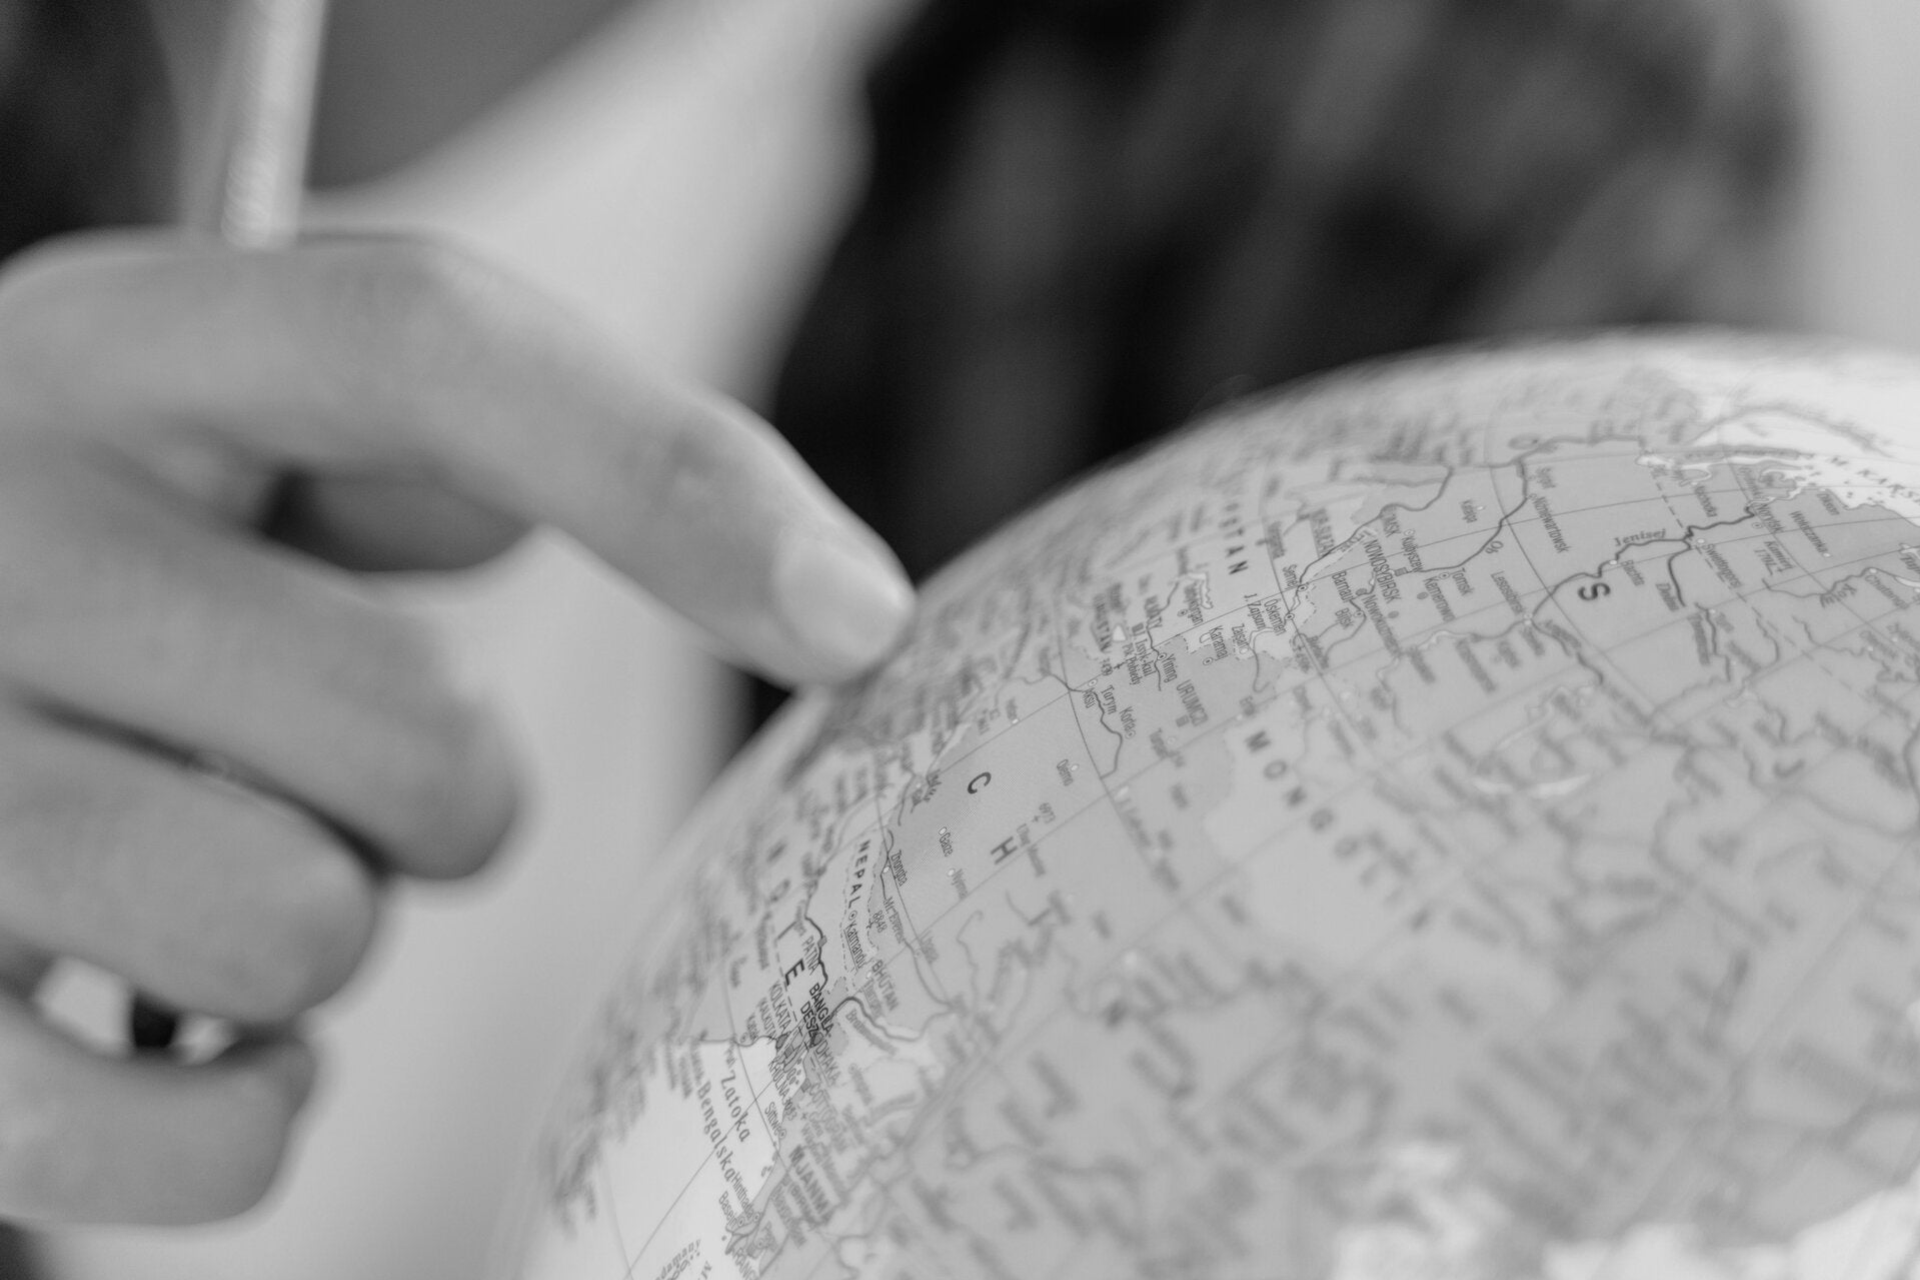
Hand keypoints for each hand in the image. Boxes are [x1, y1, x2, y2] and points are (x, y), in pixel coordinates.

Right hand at [0, 231, 913, 1224]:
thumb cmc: (149, 532)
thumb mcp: (276, 413)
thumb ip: (492, 432)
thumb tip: (797, 586)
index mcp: (127, 351)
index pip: (421, 351)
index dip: (670, 482)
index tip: (860, 623)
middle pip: (411, 726)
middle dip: (445, 786)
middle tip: (340, 754)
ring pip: (296, 928)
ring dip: (334, 922)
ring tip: (242, 850)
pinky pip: (173, 1131)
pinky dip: (247, 1114)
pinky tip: (212, 1029)